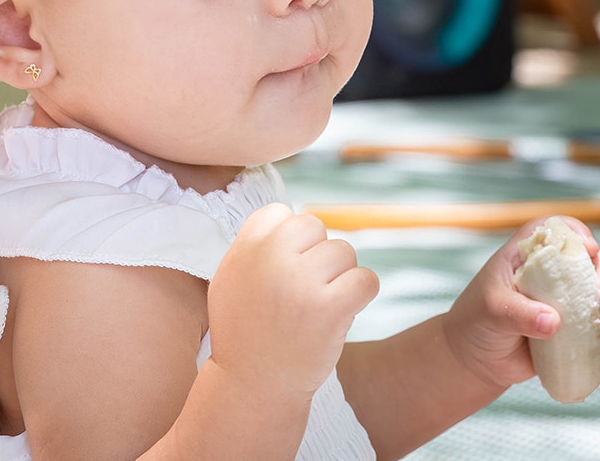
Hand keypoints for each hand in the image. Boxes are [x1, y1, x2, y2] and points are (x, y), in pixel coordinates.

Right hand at [207, 203, 378, 397]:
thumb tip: (292, 215)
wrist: (253, 386)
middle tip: (302, 291)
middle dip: (315, 255)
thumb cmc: (247, 330)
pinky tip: (341, 312)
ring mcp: (301, 282)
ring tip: (316, 306)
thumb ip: (257, 244)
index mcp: (244, 248)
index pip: (280, 213)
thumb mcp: (232, 278)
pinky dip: (361, 294)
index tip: (280, 271)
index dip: (287, 242)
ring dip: (339, 277)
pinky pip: (366, 280)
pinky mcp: (330, 308)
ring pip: (344, 252)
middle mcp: (271, 259)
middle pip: (315, 226)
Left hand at [443, 216, 599, 389]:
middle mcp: (550, 270)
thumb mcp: (491, 311)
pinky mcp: (573, 323)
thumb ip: (518, 314)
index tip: (588, 248)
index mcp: (527, 253)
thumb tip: (553, 322)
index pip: (555, 228)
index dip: (576, 232)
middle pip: (588, 257)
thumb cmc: (476, 322)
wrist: (476, 358)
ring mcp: (564, 296)